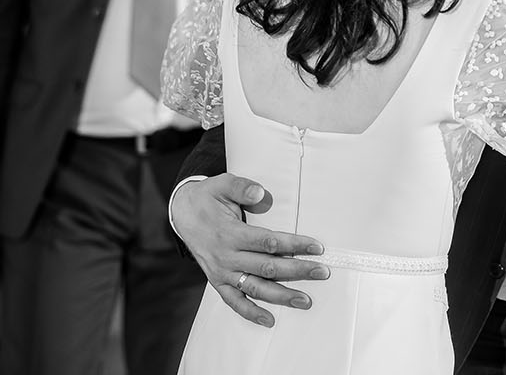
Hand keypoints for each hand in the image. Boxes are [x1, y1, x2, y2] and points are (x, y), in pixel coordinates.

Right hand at [171, 174, 327, 327]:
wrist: (182, 214)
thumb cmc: (208, 198)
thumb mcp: (221, 184)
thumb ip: (241, 187)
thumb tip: (260, 193)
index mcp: (230, 234)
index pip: (268, 242)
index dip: (294, 245)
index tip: (317, 247)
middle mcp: (226, 257)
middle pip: (267, 268)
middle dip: (297, 271)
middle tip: (323, 272)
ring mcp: (222, 273)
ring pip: (255, 288)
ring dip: (281, 296)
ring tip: (305, 301)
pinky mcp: (218, 282)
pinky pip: (234, 302)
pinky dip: (251, 313)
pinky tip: (270, 320)